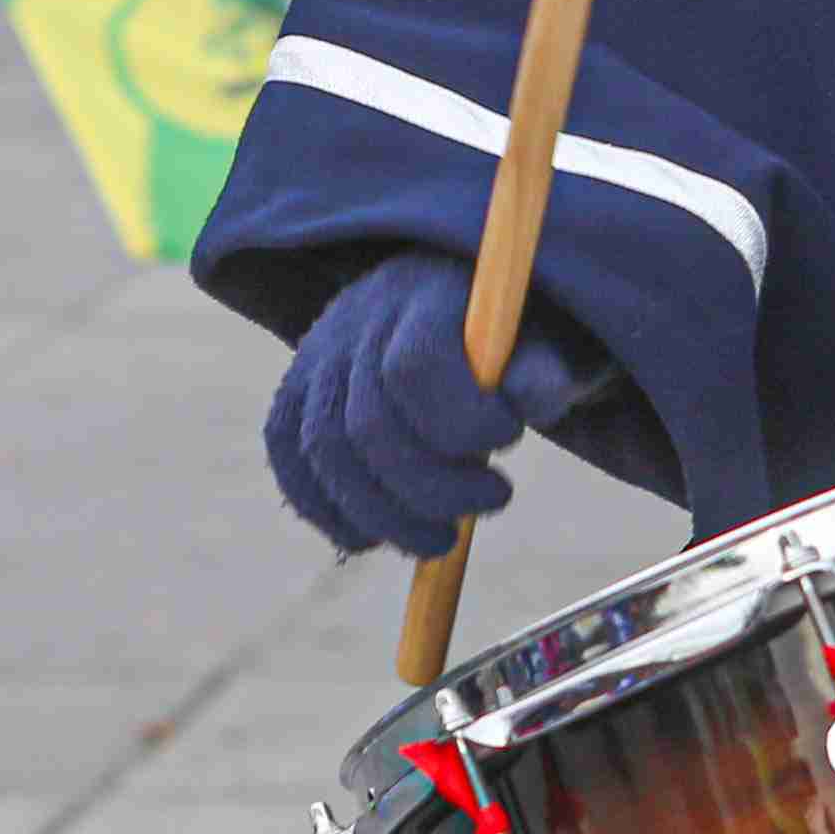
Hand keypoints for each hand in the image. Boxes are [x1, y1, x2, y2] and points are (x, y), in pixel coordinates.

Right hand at [264, 251, 590, 558]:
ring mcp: (317, 356)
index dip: (462, 422)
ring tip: (439, 539)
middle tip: (492, 502)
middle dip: (432, 489)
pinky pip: (289, 456)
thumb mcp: (545, 341)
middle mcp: (356, 320)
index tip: (510, 439)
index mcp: (422, 293)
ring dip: (382, 517)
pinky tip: (373, 536)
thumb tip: (531, 400)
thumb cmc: (513, 336)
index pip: (413, 367)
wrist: (456, 304)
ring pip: (325, 452)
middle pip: (368, 425)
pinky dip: (325, 509)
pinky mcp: (296, 391)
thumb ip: (542, 371)